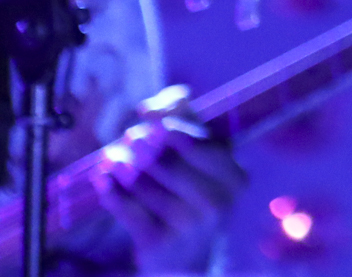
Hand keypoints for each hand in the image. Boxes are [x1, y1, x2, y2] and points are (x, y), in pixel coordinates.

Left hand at [92, 87, 246, 274]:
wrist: (189, 258)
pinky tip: (104, 179)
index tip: (147, 117)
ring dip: (120, 165)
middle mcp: (217, 201)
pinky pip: (125, 207)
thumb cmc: (195, 196)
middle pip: (165, 160)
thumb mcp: (202, 158)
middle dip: (139, 143)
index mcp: (235, 177)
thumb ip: (184, 118)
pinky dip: (109, 189)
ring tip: (113, 158)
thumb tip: (151, 106)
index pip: (198, 142)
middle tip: (128, 138)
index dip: (168, 125)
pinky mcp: (158, 242)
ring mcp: (188, 225)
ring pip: (141, 182)